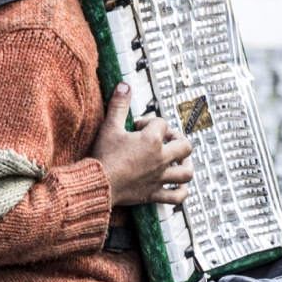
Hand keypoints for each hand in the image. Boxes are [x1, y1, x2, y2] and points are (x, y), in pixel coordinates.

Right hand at [90, 83, 192, 206]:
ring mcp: (159, 178)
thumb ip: (119, 105)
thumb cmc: (103, 156)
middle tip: (166, 139)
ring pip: (186, 172)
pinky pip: (176, 197)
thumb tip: (124, 85)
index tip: (135, 128)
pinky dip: (181, 192)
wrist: (96, 184)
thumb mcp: (109, 127)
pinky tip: (178, 186)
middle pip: (184, 146)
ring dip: (186, 165)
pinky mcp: (153, 194)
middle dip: (178, 139)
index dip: (148, 122)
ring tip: (180, 161)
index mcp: (151, 140)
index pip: (161, 124)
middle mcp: (160, 159)